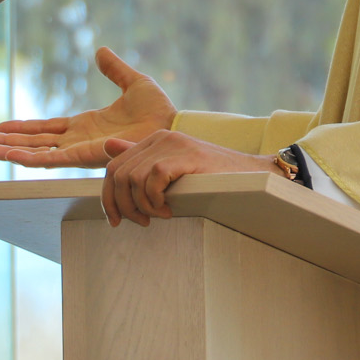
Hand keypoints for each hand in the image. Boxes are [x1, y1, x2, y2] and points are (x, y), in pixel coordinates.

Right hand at [0, 47, 176, 167]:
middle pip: (33, 142)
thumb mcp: (133, 82)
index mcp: (85, 125)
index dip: (23, 128)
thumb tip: (101, 51)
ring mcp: (79, 150)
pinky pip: (50, 159)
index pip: (45, 128)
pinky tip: (8, 155)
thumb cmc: (159, 112)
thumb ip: (114, 69)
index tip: (1, 127)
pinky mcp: (84, 156)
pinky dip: (28, 157)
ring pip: (36, 152)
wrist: (171, 126)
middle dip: (6, 142)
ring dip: (8, 150)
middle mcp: (78, 140)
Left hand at [98, 130, 279, 226]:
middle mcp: (161, 137)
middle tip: (139, 222)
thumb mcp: (172, 169)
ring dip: (142, 206)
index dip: (108, 197)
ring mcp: (173, 144)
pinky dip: (155, 200)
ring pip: (132, 178)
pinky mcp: (186, 155)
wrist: (251, 174)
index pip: (113, 167)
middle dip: (121, 205)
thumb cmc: (213, 177)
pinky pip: (153, 179)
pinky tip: (169, 209)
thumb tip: (108, 147)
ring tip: (159, 215)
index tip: (116, 220)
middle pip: (118, 174)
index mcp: (154, 140)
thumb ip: (140, 158)